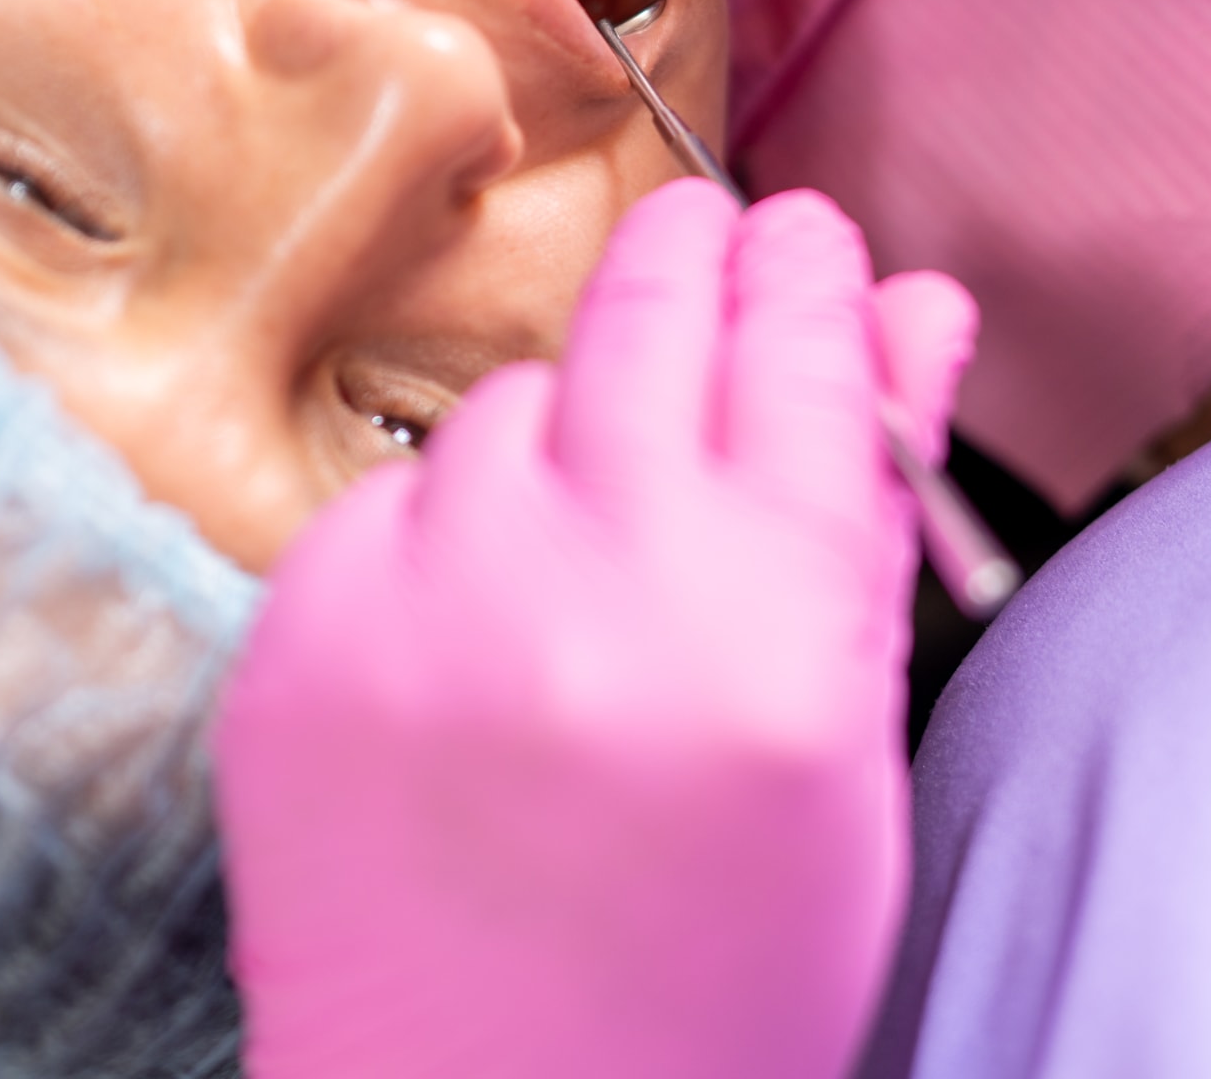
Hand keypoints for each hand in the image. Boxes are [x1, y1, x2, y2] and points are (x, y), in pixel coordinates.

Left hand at [213, 181, 977, 1078]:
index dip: (810, 270)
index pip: (797, 344)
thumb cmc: (714, 970)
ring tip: (594, 549)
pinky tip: (484, 633)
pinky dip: (444, 532)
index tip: (806, 240)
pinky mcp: (302, 638)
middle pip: (646, 310)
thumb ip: (876, 516)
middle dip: (693, 262)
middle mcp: (596, 587)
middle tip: (709, 251)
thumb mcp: (850, 755)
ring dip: (567, 428)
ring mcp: (429, 606)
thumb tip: (908, 311)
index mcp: (772, 627)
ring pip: (513, 398)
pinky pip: (391, 496)